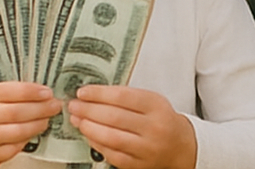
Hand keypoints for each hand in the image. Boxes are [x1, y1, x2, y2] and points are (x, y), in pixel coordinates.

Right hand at [0, 82, 59, 167]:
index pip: (10, 90)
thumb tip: (42, 91)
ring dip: (38, 124)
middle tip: (54, 105)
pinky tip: (34, 131)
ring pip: (19, 131)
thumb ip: (10, 92)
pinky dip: (28, 138)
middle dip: (41, 108)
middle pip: (17, 112)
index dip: (32, 91)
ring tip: (47, 119)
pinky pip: (16, 146)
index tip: (47, 92)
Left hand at [67, 86, 196, 168]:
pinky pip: (113, 155)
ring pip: (112, 137)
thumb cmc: (162, 120)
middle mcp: (153, 127)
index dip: (99, 93)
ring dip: (89, 128)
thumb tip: (93, 94)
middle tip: (73, 105)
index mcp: (156, 106)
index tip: (82, 92)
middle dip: (89, 110)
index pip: (123, 96)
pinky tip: (88, 135)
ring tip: (76, 119)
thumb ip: (127, 97)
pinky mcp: (139, 165)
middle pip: (114, 117)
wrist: (181, 147)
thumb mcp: (152, 101)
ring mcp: (146, 148)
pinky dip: (97, 144)